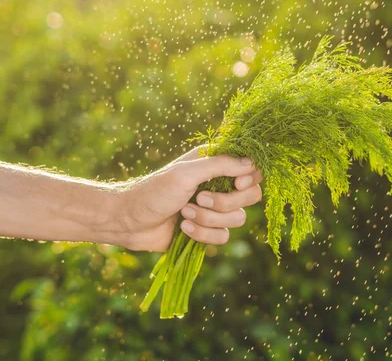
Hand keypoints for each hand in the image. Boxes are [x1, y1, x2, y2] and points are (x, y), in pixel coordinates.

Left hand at [117, 147, 262, 251]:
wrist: (129, 221)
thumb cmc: (154, 190)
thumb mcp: (186, 173)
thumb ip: (221, 165)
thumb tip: (250, 163)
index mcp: (216, 164)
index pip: (252, 169)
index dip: (249, 178)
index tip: (236, 183)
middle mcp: (220, 184)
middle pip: (251, 196)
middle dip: (225, 202)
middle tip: (199, 198)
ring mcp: (215, 209)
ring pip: (238, 219)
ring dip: (209, 219)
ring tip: (184, 214)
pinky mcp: (208, 230)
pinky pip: (223, 237)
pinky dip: (203, 234)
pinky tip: (183, 228)